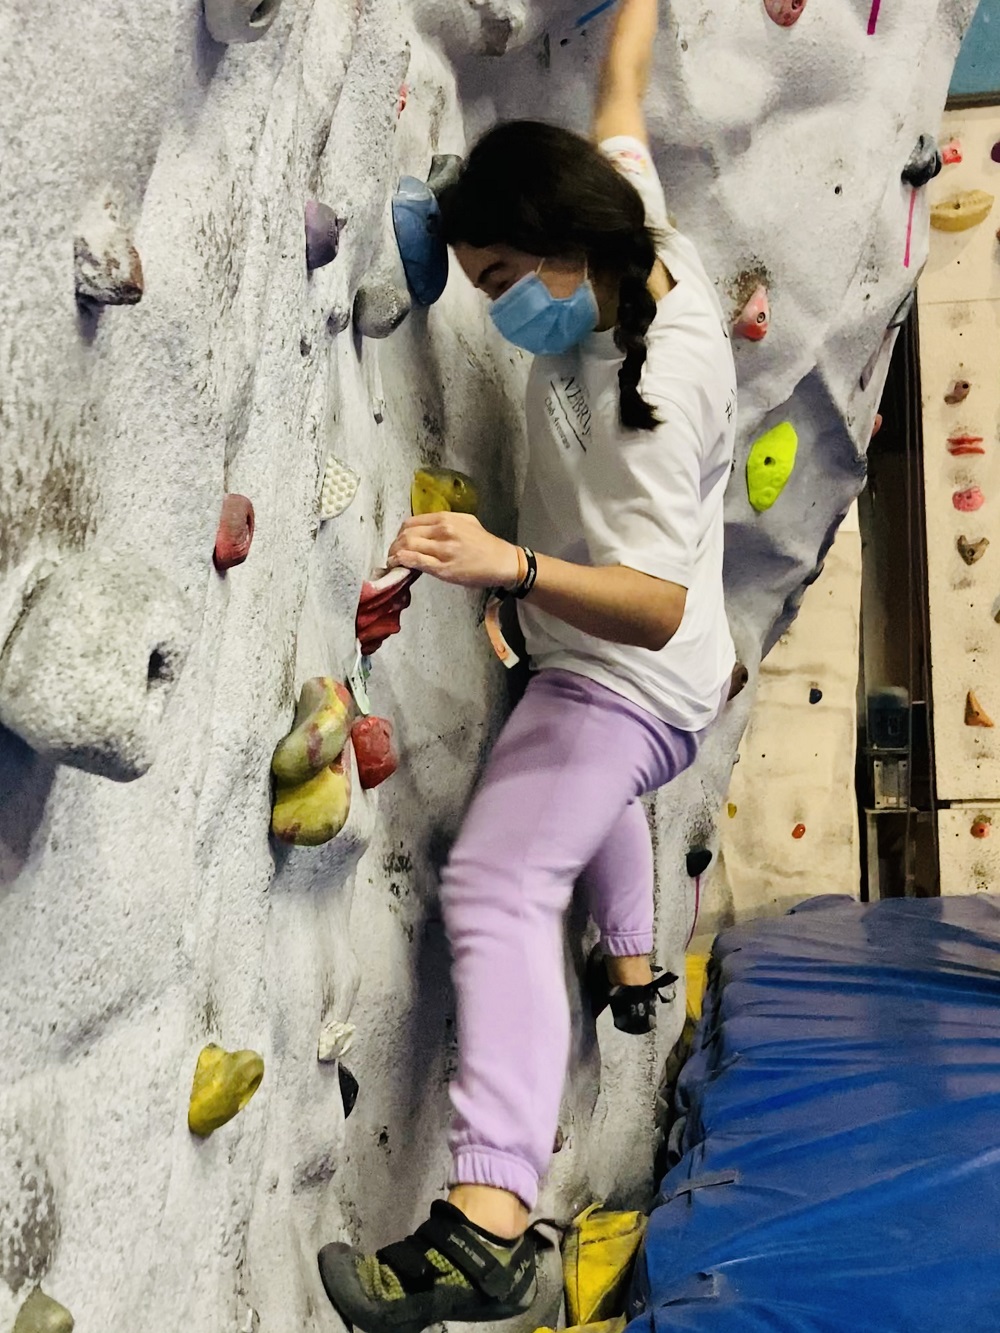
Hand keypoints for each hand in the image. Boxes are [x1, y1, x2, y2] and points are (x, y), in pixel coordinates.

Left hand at [387, 513, 519, 589]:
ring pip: (408, 547)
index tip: (398, 542)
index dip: (400, 533)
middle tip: (392, 554)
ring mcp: (443, 550)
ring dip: (395, 554)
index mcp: (447, 518)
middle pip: (406, 534)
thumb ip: (444, 523)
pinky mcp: (444, 568)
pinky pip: (416, 562)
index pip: (411, 522)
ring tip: (393, 561)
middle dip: (394, 545)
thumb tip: (424, 530)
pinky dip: (402, 562)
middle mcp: (443, 531)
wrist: (503, 562)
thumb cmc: (485, 544)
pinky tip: (398, 565)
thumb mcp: (466, 523)